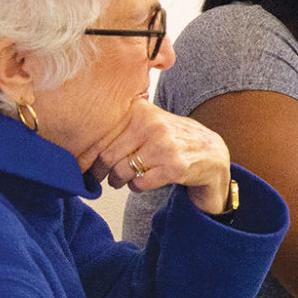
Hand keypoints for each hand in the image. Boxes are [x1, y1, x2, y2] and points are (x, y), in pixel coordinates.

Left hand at [87, 100, 233, 213]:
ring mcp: (164, 146)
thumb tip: (83, 142)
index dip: (88, 153)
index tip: (84, 163)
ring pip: (122, 171)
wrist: (213, 154)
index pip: (101, 135)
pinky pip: (139, 184)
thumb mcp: (150, 121)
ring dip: (118, 181)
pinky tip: (142, 182)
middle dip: (101, 171)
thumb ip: (122, 124)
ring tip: (121, 180)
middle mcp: (152, 125)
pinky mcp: (174, 167)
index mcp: (142, 110)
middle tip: (101, 176)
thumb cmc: (175, 140)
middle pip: (108, 155)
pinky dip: (136, 187)